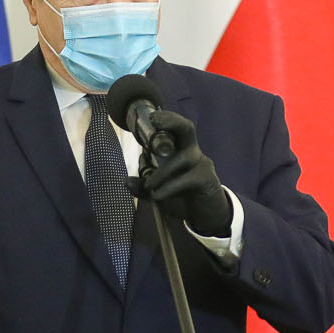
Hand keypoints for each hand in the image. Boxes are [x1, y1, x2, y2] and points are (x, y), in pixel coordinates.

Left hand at [130, 109, 233, 237]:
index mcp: (181, 152)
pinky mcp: (206, 178)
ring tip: (149, 186)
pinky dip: (169, 188)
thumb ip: (144, 188)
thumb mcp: (159, 194)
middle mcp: (192, 153)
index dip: (166, 120)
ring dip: (160, 173)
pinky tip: (158, 195)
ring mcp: (202, 164)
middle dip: (171, 122)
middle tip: (155, 121)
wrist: (207, 216)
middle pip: (186, 129)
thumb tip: (126, 181)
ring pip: (179, 159)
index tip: (150, 116)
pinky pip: (184, 179)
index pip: (175, 129)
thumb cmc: (184, 200)